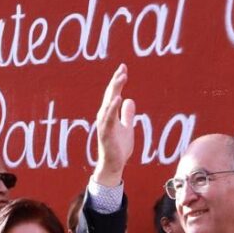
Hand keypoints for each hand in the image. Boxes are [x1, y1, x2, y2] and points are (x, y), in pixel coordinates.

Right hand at [92, 64, 136, 186]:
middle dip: (116, 81)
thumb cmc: (119, 147)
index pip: (113, 93)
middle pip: (110, 95)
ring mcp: (104, 124)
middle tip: (123, 68)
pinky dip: (112, 108)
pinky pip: (109, 118)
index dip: (118, 81)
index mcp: (110, 114)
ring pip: (108, 103)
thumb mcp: (127, 127)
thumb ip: (127, 114)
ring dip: (114, 90)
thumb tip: (129, 100)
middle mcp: (105, 116)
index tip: (123, 67)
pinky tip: (118, 98)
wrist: (114, 164)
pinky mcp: (105, 133)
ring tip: (121, 78)